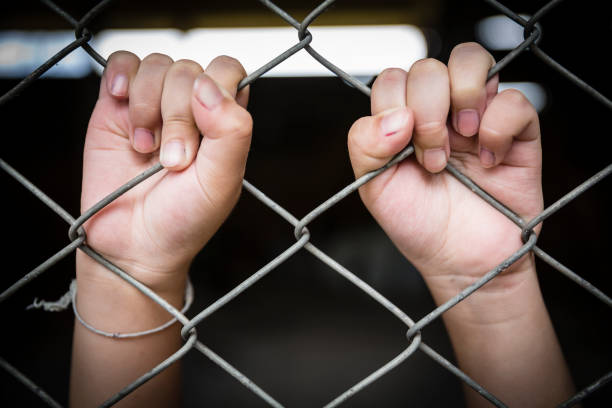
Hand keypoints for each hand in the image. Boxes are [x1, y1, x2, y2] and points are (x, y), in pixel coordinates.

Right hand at [79, 52, 251, 292]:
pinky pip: (121, 63)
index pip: (227, 71)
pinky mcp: (115, 106)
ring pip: (156, 64)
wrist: (133, 247)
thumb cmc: (183, 219)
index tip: (204, 129)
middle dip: (177, 115)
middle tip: (171, 161)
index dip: (215, 89)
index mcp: (223, 121)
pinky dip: (121, 76)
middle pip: (188, 71)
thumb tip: (209, 84)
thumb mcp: (221, 183)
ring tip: (145, 148)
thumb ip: (231, 132)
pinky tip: (119, 102)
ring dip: (148, 105)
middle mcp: (190, 108)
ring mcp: (153, 104)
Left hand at [348, 42, 542, 301]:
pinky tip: (490, 160)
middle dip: (427, 111)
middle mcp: (439, 110)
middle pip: (428, 67)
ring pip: (471, 59)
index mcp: (402, 119)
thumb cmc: (418, 223)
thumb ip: (365, 145)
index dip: (395, 107)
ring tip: (463, 140)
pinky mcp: (517, 131)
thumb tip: (398, 115)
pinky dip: (499, 127)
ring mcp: (477, 116)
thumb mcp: (374, 188)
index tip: (404, 150)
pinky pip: (515, 99)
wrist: (461, 262)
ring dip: (462, 98)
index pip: (392, 79)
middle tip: (433, 159)